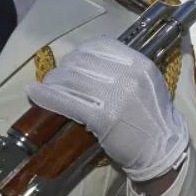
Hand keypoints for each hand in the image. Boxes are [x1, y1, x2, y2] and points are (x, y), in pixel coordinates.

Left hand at [25, 37, 188, 181]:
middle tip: (56, 78)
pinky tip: (34, 93)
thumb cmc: (151, 118)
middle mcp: (129, 75)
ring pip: (71, 79)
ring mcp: (116, 95)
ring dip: (52, 82)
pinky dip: (46, 96)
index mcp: (141, 64)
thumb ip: (125, 70)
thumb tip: (87, 63)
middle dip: (63, 68)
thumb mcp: (147, 84)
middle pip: (82, 60)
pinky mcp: (103, 117)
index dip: (79, 52)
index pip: (101, 46)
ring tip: (46, 87)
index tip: (72, 62)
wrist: (161, 149)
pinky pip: (67, 101)